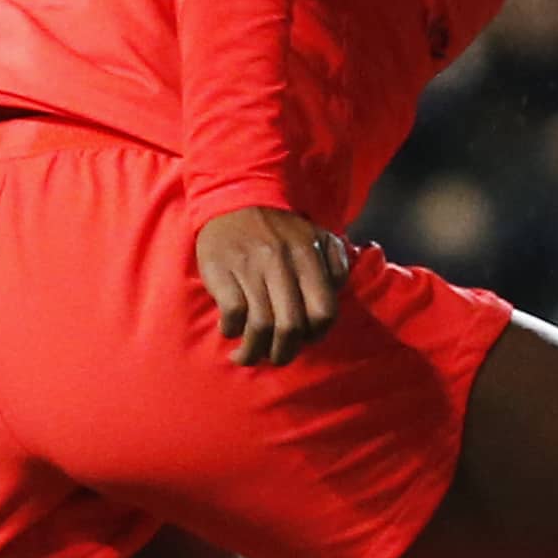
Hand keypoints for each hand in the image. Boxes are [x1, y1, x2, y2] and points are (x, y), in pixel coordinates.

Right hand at [193, 207, 345, 366]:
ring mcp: (250, 267)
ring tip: (247, 357)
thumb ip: (335, 265)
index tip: (303, 340)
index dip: (316, 335)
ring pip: (260, 326)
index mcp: (308, 256)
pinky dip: (231, 329)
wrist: (234, 199)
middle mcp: (281, 262)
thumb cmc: (279, 228)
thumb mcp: (317, 237)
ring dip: (253, 351)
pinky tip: (229, 331)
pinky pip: (232, 313)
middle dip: (284, 353)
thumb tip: (334, 298)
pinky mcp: (221, 270)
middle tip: (276, 357)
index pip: (323, 312)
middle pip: (291, 327)